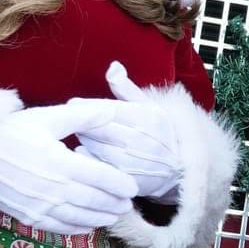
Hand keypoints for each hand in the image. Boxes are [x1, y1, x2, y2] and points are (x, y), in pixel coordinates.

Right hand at [0, 102, 139, 233]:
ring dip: (100, 218)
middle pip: (95, 201)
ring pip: (80, 217)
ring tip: (114, 216)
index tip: (133, 187)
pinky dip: (77, 228)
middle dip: (115, 204)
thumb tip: (110, 112)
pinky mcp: (28, 216)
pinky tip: (86, 226)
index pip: (102, 177)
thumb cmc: (9, 132)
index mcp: (61, 162)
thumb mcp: (46, 117)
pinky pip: (58, 227)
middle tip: (128, 204)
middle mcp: (54, 188)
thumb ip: (81, 116)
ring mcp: (41, 206)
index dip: (121, 184)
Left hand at [72, 62, 183, 200]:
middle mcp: (142, 139)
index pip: (109, 108)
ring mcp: (135, 161)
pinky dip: (89, 159)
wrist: (177, 168)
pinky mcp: (128, 180)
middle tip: (71, 119)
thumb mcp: (148, 106)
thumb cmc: (158, 132)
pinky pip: (100, 167)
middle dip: (82, 122)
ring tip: (80, 133)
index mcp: (147, 117)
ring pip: (97, 147)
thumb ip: (126, 88)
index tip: (73, 103)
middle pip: (100, 128)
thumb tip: (112, 67)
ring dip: (84, 139)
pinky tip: (86, 152)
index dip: (87, 106)